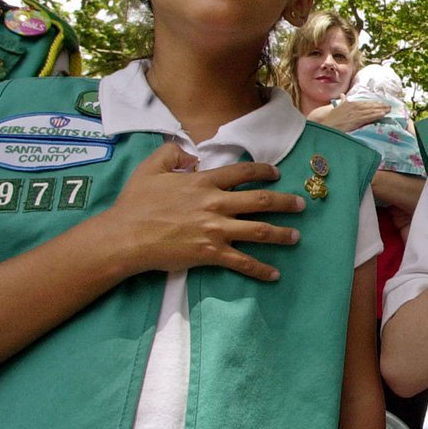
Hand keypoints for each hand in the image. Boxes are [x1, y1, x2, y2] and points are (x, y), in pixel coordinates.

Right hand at [102, 143, 304, 280]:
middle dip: (285, 202)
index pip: (243, 172)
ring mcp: (215, 230)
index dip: (263, 171)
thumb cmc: (136, 202)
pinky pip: (242, 262)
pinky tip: (274, 274)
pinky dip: (260, 269)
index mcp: (204, 182)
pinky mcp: (211, 253)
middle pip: (260, 200)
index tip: (277, 173)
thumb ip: (174, 154)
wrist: (125, 236)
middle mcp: (216, 204)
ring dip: (281, 234)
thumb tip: (193, 156)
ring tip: (296, 236)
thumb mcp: (152, 167)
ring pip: (258, 230)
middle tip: (301, 204)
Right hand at [318, 94, 389, 131]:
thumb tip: (342, 95)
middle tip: (389, 106)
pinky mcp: (356, 120)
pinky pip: (369, 117)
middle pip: (369, 106)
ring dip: (381, 110)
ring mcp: (355, 113)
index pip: (364, 103)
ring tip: (388, 110)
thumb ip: (341, 101)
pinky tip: (383, 114)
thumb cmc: (330, 119)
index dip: (373, 103)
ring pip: (371, 111)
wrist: (327, 126)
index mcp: (349, 103)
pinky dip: (376, 115)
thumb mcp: (336, 108)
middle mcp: (353, 106)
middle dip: (380, 106)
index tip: (381, 104)